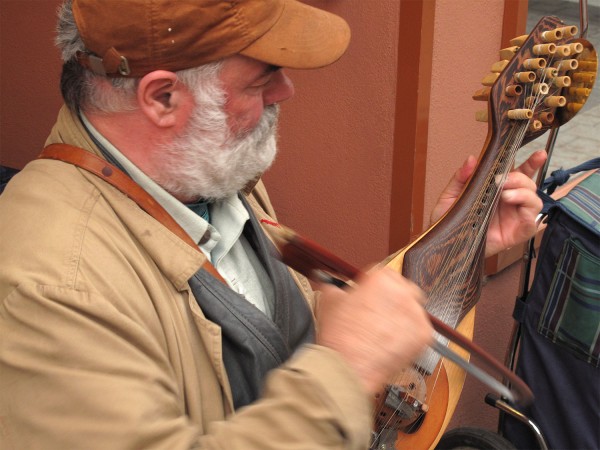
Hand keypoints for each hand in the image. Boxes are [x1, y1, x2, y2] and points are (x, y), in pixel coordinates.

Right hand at [315, 268, 432, 394]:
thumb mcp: (329, 301)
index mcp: (381, 278)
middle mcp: (403, 293)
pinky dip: (409, 336)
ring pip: (414, 310)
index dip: (376, 286)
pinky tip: (392, 342)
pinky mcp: (424, 336)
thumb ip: (334, 286)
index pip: (385, 274)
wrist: (349, 367)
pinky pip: (419, 330)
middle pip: (405, 289)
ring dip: (402, 317)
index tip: (371, 295)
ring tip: (384, 332)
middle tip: (381, 312)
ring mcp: (416, 314)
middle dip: (395, 298)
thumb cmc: (339, 336)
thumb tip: (330, 282)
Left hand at [430, 150, 546, 256]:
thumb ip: (461, 177)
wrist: (444, 244)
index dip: (531, 164)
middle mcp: (510, 202)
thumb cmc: (449, 220)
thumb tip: (472, 159)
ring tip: (504, 194)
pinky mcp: (518, 233)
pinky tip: (511, 203)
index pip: (519, 174)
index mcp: (497, 190)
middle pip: (528, 184)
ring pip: (534, 199)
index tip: (540, 154)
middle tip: (501, 180)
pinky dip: (527, 209)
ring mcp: (515, 217)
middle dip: (519, 178)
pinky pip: (532, 220)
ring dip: (523, 192)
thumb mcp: (451, 195)